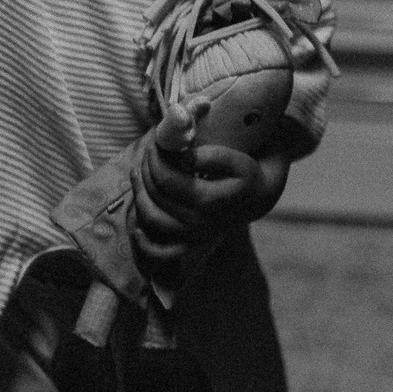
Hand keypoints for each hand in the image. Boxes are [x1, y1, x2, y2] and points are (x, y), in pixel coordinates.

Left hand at [138, 115, 290, 263]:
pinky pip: (159, 252)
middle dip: (147, 167)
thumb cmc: (247, 175)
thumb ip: (213, 156)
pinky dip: (144, 242)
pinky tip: (135, 224)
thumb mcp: (239, 162)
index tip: (156, 139)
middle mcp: (197, 223)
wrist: (257, 199)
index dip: (156, 157)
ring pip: (152, 218)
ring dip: (138, 194)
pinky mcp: (189, 243)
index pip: (166, 178)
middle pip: (156, 195)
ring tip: (138, 172)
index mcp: (207, 202)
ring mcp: (192, 236)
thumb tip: (184, 159)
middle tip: (150, 149)